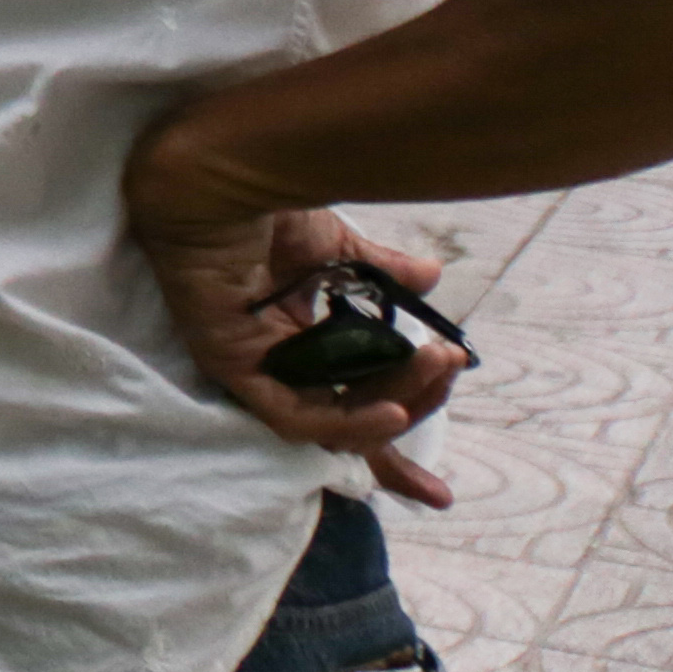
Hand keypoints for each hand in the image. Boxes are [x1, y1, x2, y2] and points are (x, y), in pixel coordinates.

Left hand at [127, 192, 470, 510]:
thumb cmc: (268, 206)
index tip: (440, 497)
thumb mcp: (340, 247)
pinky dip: (345, 420)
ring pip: (332, 420)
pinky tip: (390, 410)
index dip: (394, 457)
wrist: (225, 174)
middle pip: (352, 418)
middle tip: (447, 364)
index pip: (350, 411)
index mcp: (301, 341)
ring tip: (433, 364)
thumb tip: (432, 277)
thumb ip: (383, 273)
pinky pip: (291, 415)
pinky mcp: (231, 363)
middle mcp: (278, 362)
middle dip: (413, 403)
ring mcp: (253, 367)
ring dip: (393, 401)